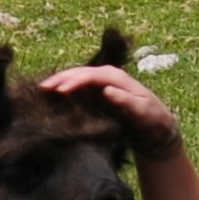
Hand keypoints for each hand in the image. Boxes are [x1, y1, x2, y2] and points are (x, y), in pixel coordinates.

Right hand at [42, 60, 180, 151]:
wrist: (156, 127)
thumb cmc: (152, 119)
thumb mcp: (143, 111)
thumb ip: (126, 101)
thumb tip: (107, 90)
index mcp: (117, 77)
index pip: (91, 75)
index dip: (75, 80)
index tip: (60, 90)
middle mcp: (107, 77)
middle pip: (80, 73)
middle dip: (61, 78)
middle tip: (42, 88)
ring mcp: (101, 84)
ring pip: (76, 79)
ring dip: (59, 82)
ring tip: (42, 90)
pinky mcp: (97, 94)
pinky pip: (78, 89)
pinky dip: (65, 90)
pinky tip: (52, 96)